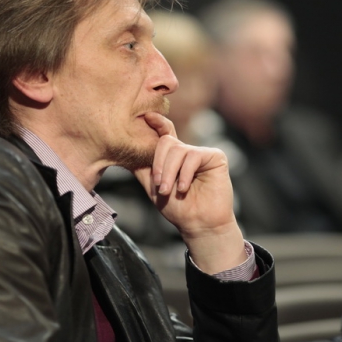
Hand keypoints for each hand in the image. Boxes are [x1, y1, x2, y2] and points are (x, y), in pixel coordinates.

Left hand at [133, 112, 246, 273]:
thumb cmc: (178, 209)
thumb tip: (126, 152)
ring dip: (169, 172)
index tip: (146, 116)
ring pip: (178, 150)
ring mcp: (201, 153)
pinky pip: (193, 156)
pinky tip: (183, 188)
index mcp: (173, 157)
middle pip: (167, 141)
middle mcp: (187, 152)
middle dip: (158, 163)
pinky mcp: (215, 157)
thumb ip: (143, 168)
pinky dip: (184, 174)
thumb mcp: (153, 188)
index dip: (157, 123)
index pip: (164, 134)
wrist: (199, 225)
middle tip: (158, 185)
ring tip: (168, 191)